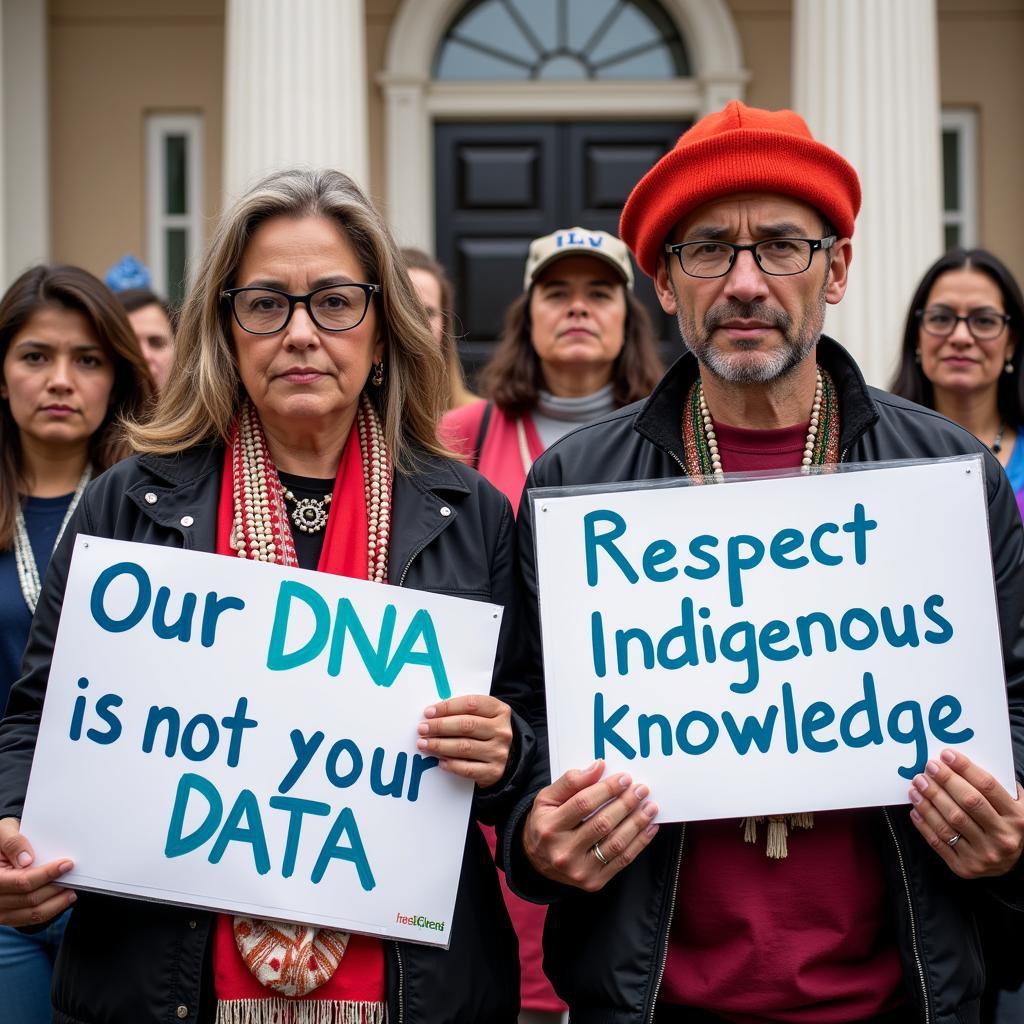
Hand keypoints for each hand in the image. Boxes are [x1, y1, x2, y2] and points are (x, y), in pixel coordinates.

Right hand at [0, 817, 75, 925]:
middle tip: (75, 878)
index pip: (22, 881)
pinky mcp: (8, 915)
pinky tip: (60, 901)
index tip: (67, 864)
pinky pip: (29, 919)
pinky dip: (48, 911)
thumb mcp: (5, 832)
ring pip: (32, 913)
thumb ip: (14, 843)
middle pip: (30, 899)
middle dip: (55, 888)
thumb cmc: (3, 840)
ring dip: (55, 904)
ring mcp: (0, 909)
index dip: (47, 874)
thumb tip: (27, 860)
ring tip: (71, 892)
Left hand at [418, 694, 512, 788]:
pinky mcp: (494, 771)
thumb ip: (462, 712)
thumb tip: (432, 715)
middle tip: (422, 728)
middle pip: (467, 725)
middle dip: (440, 726)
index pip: (471, 704)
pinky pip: (467, 768)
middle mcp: (502, 731)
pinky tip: (439, 761)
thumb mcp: (482, 716)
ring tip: (424, 744)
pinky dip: (450, 764)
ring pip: (464, 747)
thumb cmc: (486, 732)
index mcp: (500, 711)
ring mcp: (499, 752)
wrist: (508, 758)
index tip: (428, 712)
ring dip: (440, 745)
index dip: (447, 707)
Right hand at [522, 760, 658, 891]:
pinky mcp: (593, 882)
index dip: (607, 790)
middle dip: (626, 804)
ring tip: (649, 807)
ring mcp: (579, 870)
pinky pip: (622, 861)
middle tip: (641, 790)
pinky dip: (639, 843)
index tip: (625, 778)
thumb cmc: (544, 823)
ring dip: (637, 823)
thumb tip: (598, 766)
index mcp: (550, 827)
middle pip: (602, 824)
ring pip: (615, 844)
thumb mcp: (547, 799)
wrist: (535, 861)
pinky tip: (649, 827)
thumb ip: (571, 781)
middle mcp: (563, 852)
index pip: (583, 804)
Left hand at [908, 749, 1023, 877]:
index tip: (946, 755)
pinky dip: (924, 823)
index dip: (965, 768)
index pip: (988, 786)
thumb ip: (996, 787)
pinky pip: (938, 842)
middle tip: (928, 767)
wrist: (1010, 865)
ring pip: (950, 822)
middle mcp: (1002, 838)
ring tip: (917, 785)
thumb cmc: (1006, 825)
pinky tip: (915, 808)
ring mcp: (983, 855)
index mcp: (1017, 819)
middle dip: (945, 781)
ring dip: (929, 800)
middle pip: (968, 802)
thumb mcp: (1015, 807)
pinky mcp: (965, 868)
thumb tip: (961, 763)